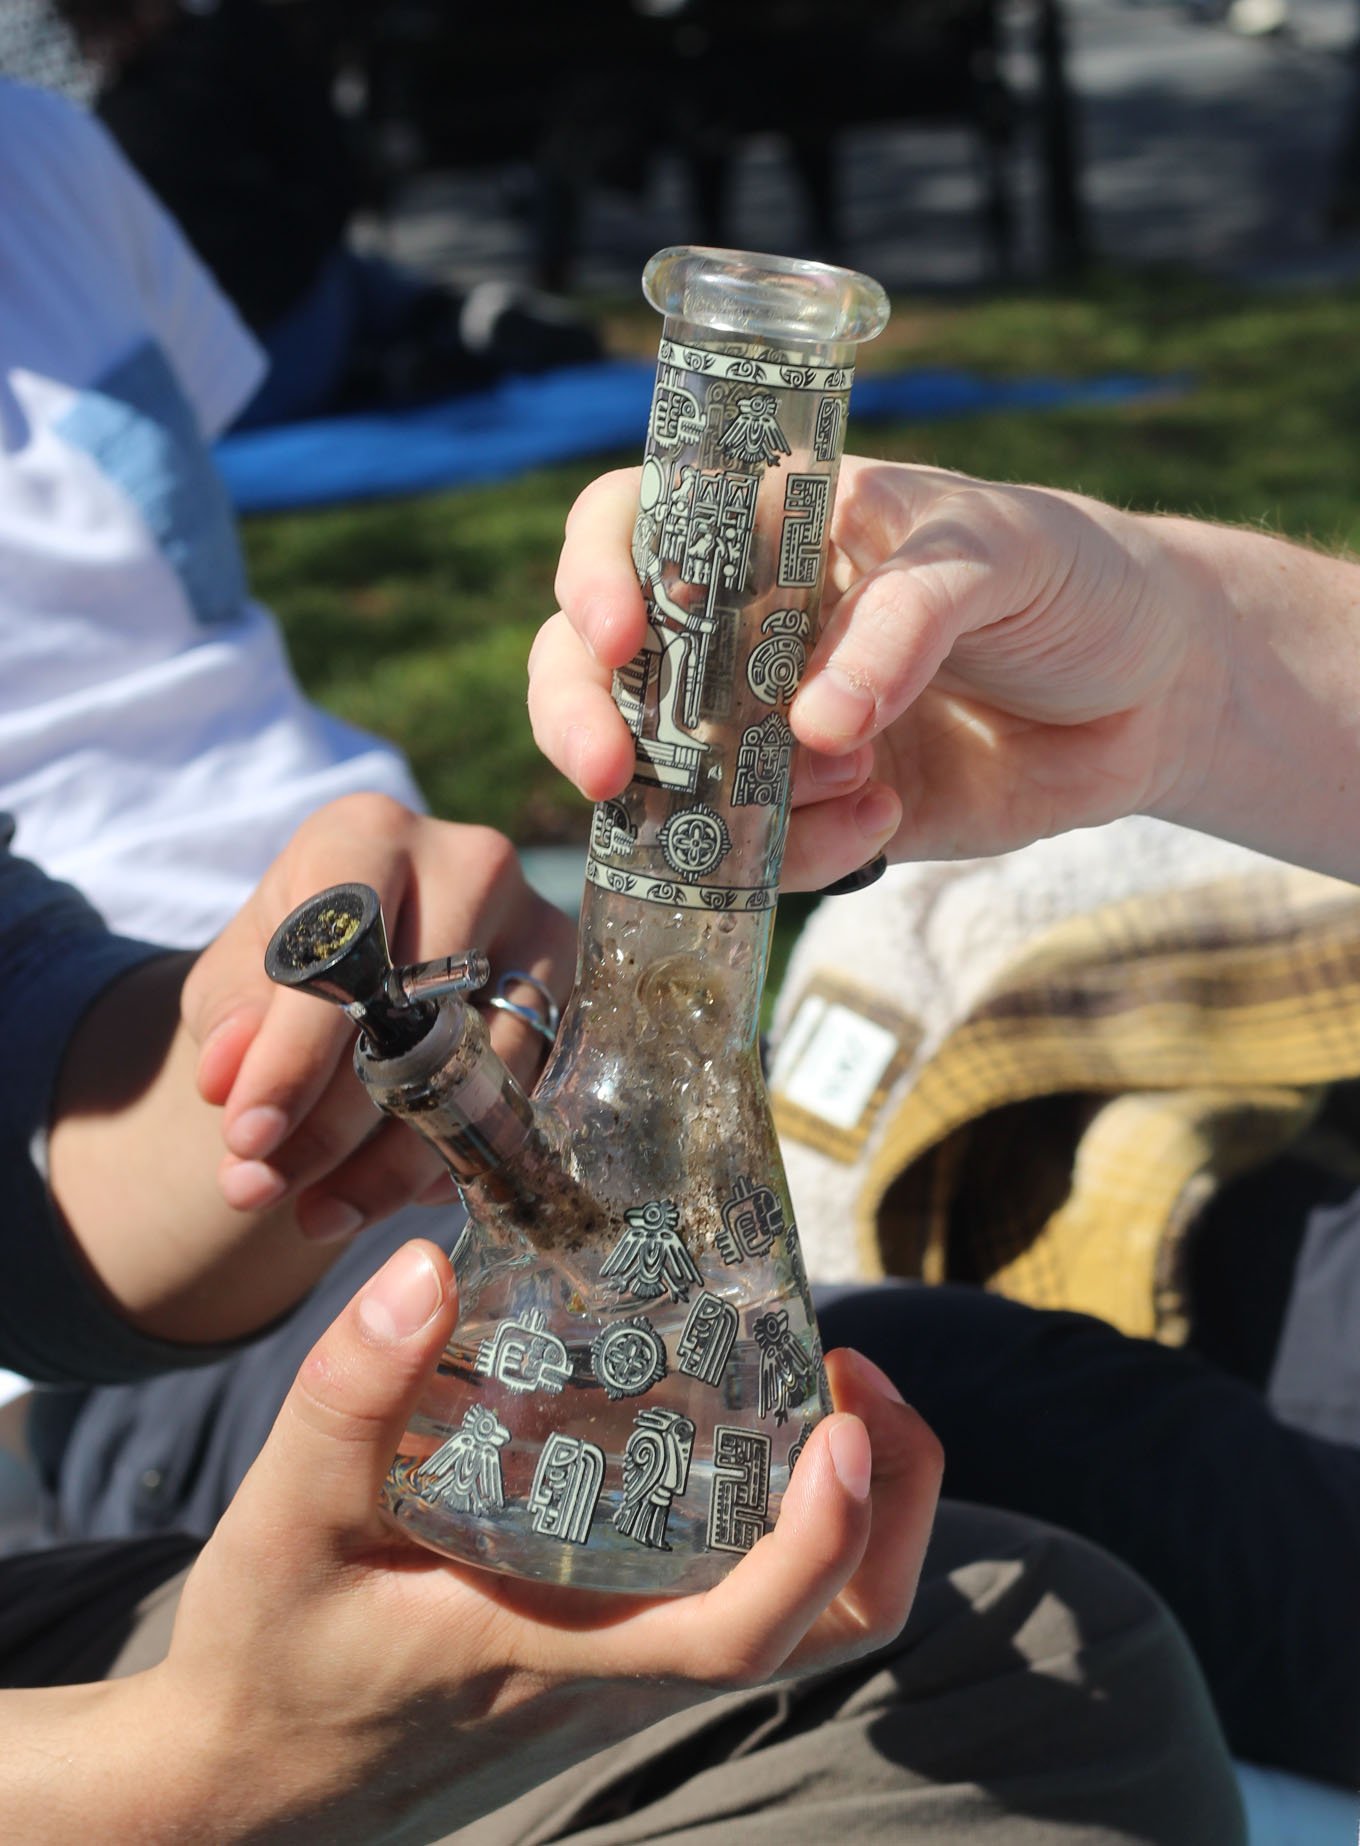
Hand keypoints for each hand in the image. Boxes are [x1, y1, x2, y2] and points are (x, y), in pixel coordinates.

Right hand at [134, 1242, 940, 1841]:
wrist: (247, 1772)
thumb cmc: (269, 1654)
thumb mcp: (282, 1519)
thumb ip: (348, 1397)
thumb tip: (427, 1271)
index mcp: (560, 1652)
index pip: (741, 1632)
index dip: (824, 1540)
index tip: (844, 1426)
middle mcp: (622, 1669)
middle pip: (826, 1632)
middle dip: (892, 1511)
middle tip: (854, 1372)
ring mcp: (627, 1661)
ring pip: (799, 1613)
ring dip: (853, 1504)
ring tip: (817, 1377)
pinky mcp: (610, 1641)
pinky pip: (739, 1584)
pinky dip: (782, 1506)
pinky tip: (723, 1412)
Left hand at [183, 795, 576, 1240]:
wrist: (368, 968)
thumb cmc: (296, 962)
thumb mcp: (237, 982)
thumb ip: (230, 1025)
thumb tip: (231, 1080)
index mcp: (370, 834)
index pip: (343, 946)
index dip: (293, 1052)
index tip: (247, 1137)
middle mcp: (471, 863)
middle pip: (415, 1014)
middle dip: (333, 1123)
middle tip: (266, 1192)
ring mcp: (540, 928)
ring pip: (476, 1070)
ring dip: (392, 1161)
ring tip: (320, 1211)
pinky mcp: (578, 997)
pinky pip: (523, 1099)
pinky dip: (453, 1159)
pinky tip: (390, 1191)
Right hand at [532, 462, 1227, 886]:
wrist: (1158, 691)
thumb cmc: (1071, 576)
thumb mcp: (995, 556)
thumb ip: (903, 621)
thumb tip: (812, 726)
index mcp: (772, 528)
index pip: (635, 525)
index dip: (595, 572)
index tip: (618, 634)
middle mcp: (744, 628)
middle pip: (601, 665)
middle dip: (583, 718)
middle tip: (613, 772)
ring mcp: (771, 728)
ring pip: (663, 776)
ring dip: (724, 801)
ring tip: (859, 784)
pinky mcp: (817, 813)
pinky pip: (757, 853)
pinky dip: (803, 854)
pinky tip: (889, 817)